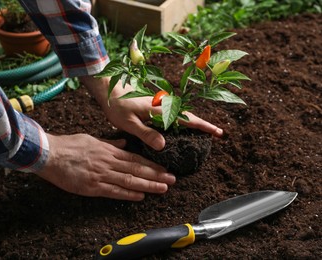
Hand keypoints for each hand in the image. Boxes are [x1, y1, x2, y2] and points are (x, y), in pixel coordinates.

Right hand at [36, 133, 175, 200]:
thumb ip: (109, 143)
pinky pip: (113, 191)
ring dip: (147, 185)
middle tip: (171, 180)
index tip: (164, 169)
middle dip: (156, 175)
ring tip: (162, 188)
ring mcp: (101, 175)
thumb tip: (123, 143)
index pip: (135, 159)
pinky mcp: (92, 186)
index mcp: (108, 151)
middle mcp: (108, 162)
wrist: (50, 153)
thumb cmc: (69, 145)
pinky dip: (127, 194)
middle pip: (136, 170)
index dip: (151, 165)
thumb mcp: (92, 139)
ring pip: (129, 180)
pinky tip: (139, 196)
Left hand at [81, 76, 222, 150]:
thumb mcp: (128, 123)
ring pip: (182, 114)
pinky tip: (183, 128)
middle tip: (218, 134)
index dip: (203, 126)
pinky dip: (182, 120)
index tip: (218, 132)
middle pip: (188, 115)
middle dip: (203, 124)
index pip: (186, 119)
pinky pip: (174, 113)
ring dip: (194, 122)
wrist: (109, 88)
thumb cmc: (116, 106)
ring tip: (205, 133)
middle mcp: (163, 105)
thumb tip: (163, 146)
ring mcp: (160, 104)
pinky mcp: (155, 105)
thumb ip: (145, 134)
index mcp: (159, 110)